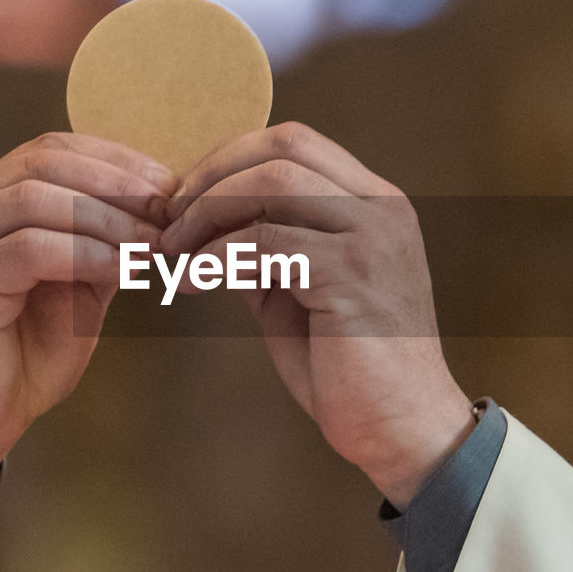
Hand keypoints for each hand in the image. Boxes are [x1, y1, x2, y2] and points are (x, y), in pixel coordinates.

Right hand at [0, 133, 173, 493]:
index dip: (116, 160)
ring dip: (106, 217)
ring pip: (36, 196)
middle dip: (117, 182)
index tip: (169, 184)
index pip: (52, 149)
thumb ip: (103, 240)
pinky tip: (122, 269)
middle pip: (44, 161)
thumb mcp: (77, 284)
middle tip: (168, 210)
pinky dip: (84, 253)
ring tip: (152, 241)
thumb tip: (160, 205)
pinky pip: (28, 247)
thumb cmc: (21, 356)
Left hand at [161, 123, 474, 508]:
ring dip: (208, 211)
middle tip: (170, 218)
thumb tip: (209, 228)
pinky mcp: (351, 275)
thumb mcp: (302, 292)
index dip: (230, 160)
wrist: (403, 428)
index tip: (186, 199)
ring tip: (173, 250)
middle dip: (213, 175)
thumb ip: (270, 252)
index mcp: (374, 202)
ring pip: (273, 183)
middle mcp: (381, 206)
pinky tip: (193, 282)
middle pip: (283, 145)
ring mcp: (372, 236)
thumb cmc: (351, 367)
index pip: (295, 142)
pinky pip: (266, 242)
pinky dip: (217, 256)